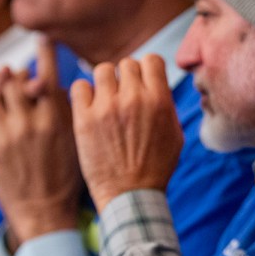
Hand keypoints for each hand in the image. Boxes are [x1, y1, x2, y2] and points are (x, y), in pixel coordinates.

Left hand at [0, 37, 81, 243]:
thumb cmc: (67, 177)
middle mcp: (29, 122)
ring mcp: (6, 135)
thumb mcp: (78, 140)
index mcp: (56, 118)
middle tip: (16, 72)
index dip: (44, 52)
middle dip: (15, 72)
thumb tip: (56, 85)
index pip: (47, 74)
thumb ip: (68, 111)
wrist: (46, 212)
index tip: (43, 39)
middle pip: (14, 80)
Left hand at [71, 55, 183, 212]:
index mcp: (159, 101)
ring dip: (105, 83)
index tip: (143, 81)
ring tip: (106, 101)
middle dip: (127, 78)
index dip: (148, 69)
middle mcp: (133, 99)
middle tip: (124, 97)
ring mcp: (107, 107)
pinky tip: (90, 108)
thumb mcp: (175, 135)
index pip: (152, 60)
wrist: (130, 195)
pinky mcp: (84, 119)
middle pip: (127, 64)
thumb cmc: (156, 167)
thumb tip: (157, 85)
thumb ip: (166, 105)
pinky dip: (84, 94)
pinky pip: (79, 87)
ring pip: (102, 71)